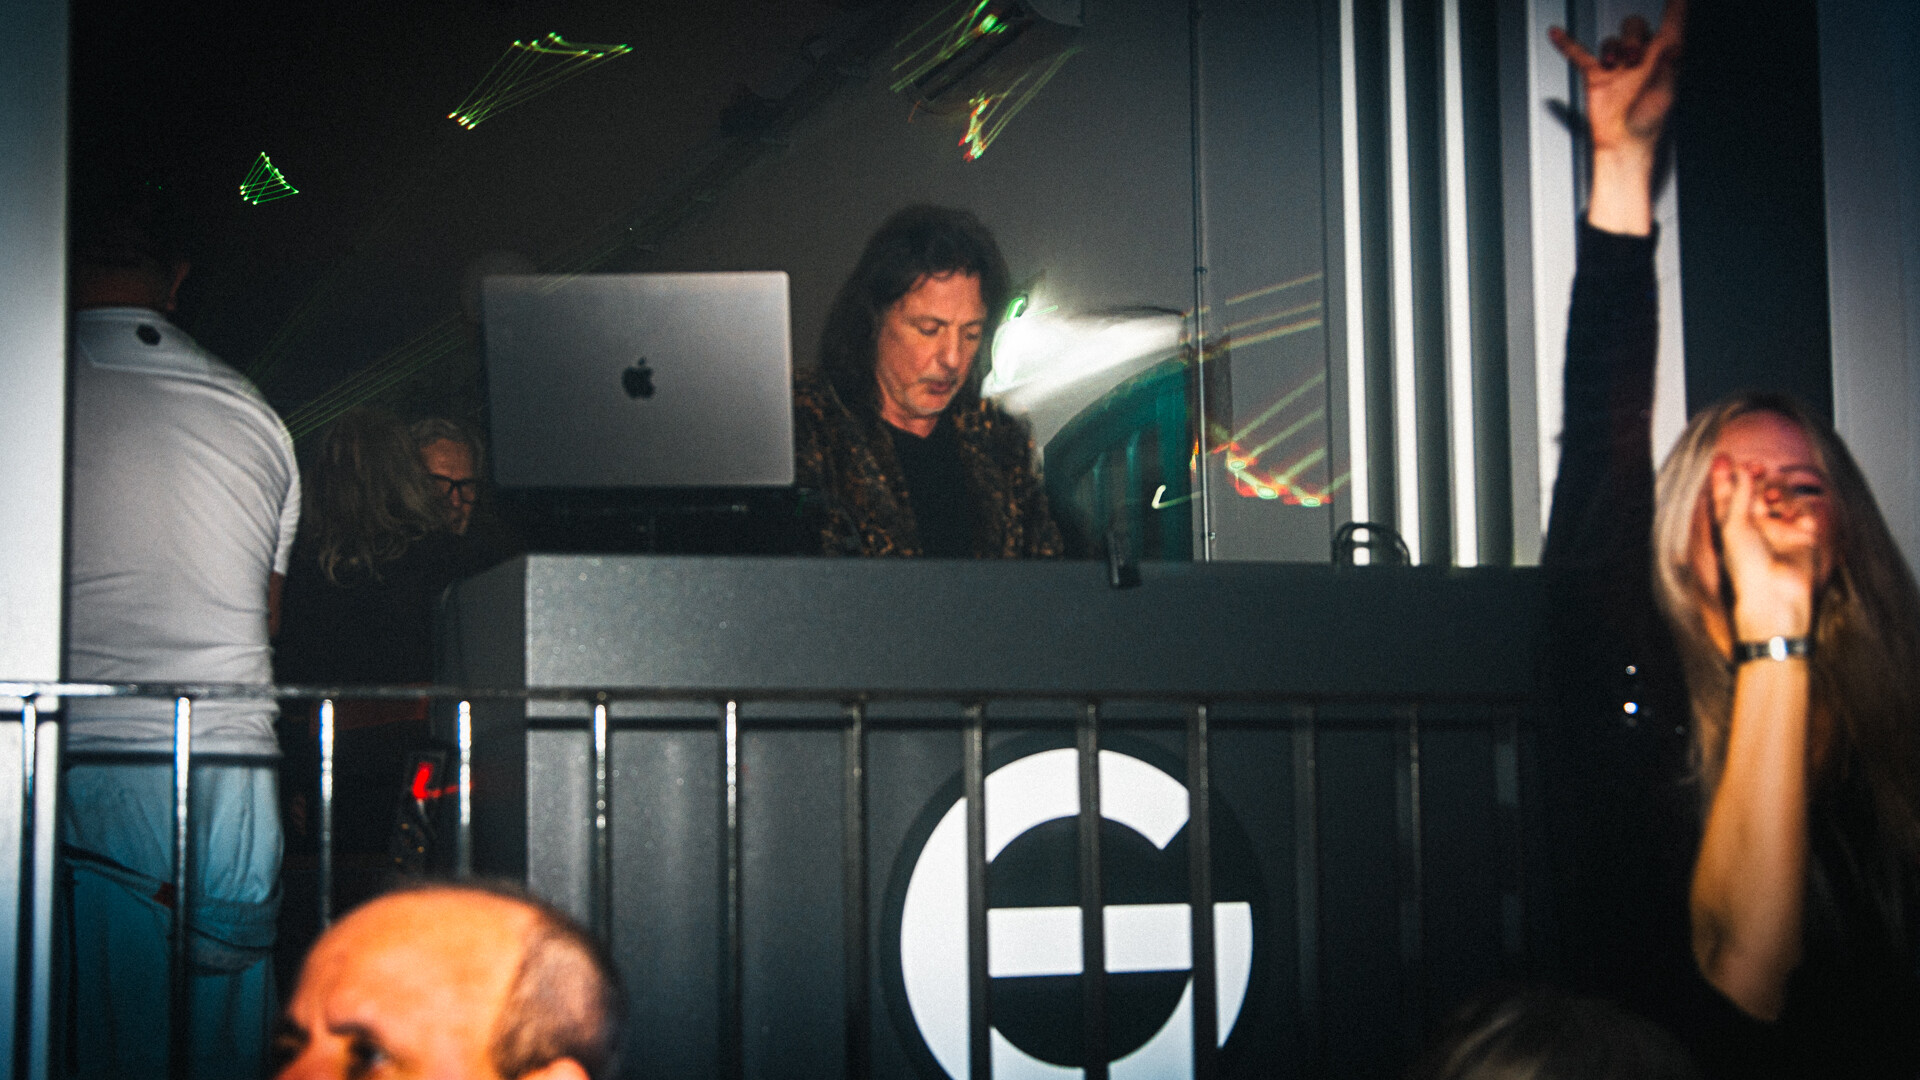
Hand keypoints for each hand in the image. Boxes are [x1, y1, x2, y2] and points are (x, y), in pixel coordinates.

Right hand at [1550, 0, 1685, 158]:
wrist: (1623, 144)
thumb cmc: (1650, 121)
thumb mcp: (1667, 80)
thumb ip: (1670, 52)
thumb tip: (1675, 26)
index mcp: (1665, 56)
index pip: (1673, 19)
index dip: (1675, 3)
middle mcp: (1642, 59)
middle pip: (1634, 26)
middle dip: (1631, 38)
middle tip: (1632, 58)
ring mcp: (1617, 67)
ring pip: (1610, 40)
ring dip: (1611, 48)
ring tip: (1612, 65)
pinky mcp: (1596, 77)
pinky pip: (1580, 55)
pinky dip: (1567, 43)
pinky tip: (1557, 32)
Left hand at [1712, 456, 1822, 641]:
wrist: (1775, 596)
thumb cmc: (1746, 567)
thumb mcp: (1733, 525)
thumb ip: (1738, 495)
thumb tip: (1740, 469)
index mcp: (1731, 527)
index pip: (1727, 495)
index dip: (1726, 475)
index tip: (1724, 457)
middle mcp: (1755, 529)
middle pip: (1754, 492)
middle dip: (1753, 476)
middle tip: (1754, 466)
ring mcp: (1780, 531)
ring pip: (1779, 497)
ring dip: (1774, 488)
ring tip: (1769, 491)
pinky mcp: (1804, 536)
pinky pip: (1803, 510)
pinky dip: (1795, 502)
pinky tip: (1787, 506)